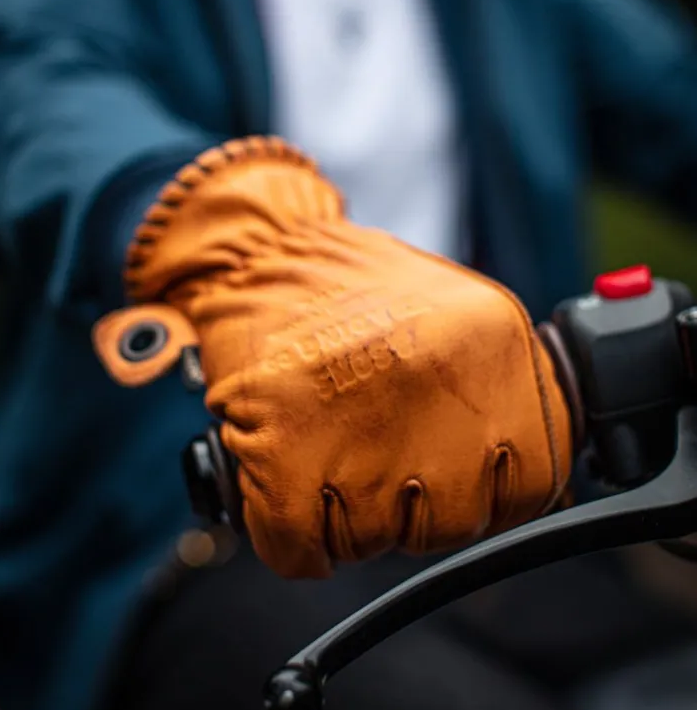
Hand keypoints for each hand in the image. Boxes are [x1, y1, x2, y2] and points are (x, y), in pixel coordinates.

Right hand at [93, 137, 571, 578]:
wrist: (264, 253)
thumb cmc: (360, 289)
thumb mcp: (465, 320)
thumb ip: (508, 395)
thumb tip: (537, 484)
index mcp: (494, 346)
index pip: (534, 486)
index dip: (494, 493)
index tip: (462, 478)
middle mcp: (438, 384)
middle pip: (454, 522)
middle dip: (416, 507)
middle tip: (381, 453)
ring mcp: (362, 422)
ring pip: (375, 542)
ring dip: (350, 516)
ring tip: (332, 447)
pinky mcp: (285, 451)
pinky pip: (301, 548)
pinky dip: (294, 537)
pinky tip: (295, 486)